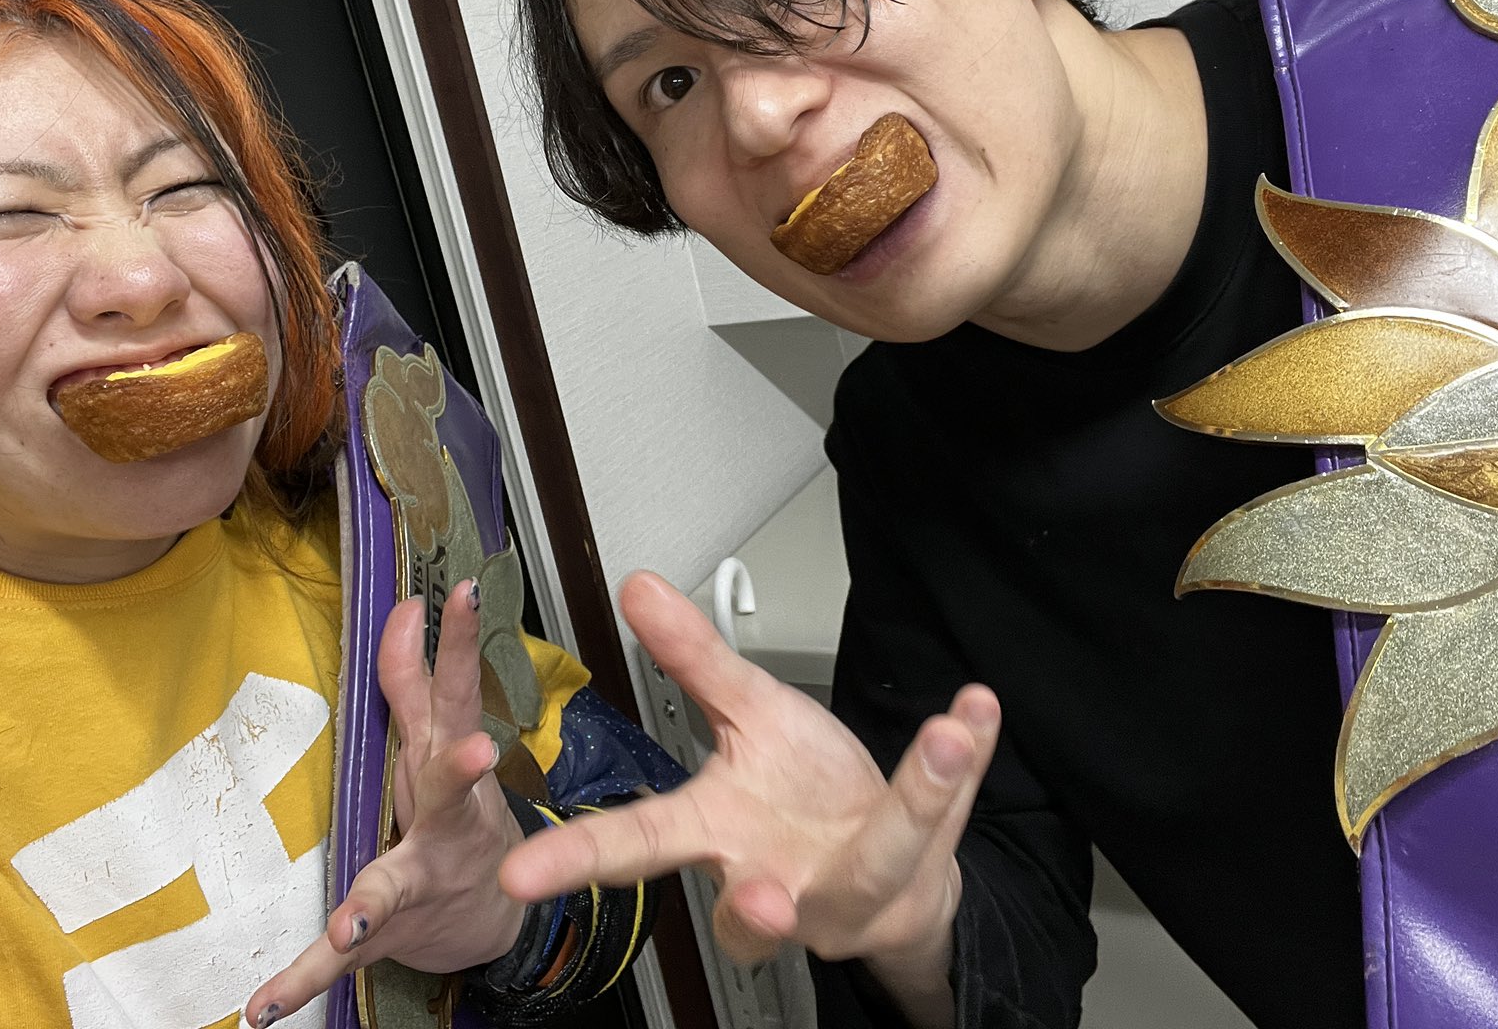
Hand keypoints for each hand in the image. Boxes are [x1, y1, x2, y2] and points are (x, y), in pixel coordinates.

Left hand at [245, 581, 525, 1027]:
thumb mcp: (439, 742)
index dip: (459, 642)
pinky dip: (301, 981)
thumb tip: (403, 607)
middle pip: (448, 785)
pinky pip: (339, 960)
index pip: (458, 690)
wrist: (496, 915)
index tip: (459, 593)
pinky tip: (263, 1006)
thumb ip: (413, 677)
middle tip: (471, 754)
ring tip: (350, 922)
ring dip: (371, 902)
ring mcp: (421, 881)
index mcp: (451, 764)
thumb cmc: (459, 815)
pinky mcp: (389, 930)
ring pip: (394, 887)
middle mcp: (445, 821)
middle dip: (462, 769)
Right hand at [499, 573, 998, 993]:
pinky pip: (948, 811)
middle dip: (753, 915)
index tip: (522, 876)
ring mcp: (853, 885)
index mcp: (720, 835)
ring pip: (877, 864)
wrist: (889, 869)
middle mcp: (779, 880)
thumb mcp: (748, 716)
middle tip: (764, 902)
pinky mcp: (920, 864)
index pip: (638, 851)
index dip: (575, 864)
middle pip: (758, 913)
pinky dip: (967, 758)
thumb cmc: (801, 797)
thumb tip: (636, 583)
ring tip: (941, 741)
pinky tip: (975, 711)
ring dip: (914, 804)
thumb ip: (692, 658)